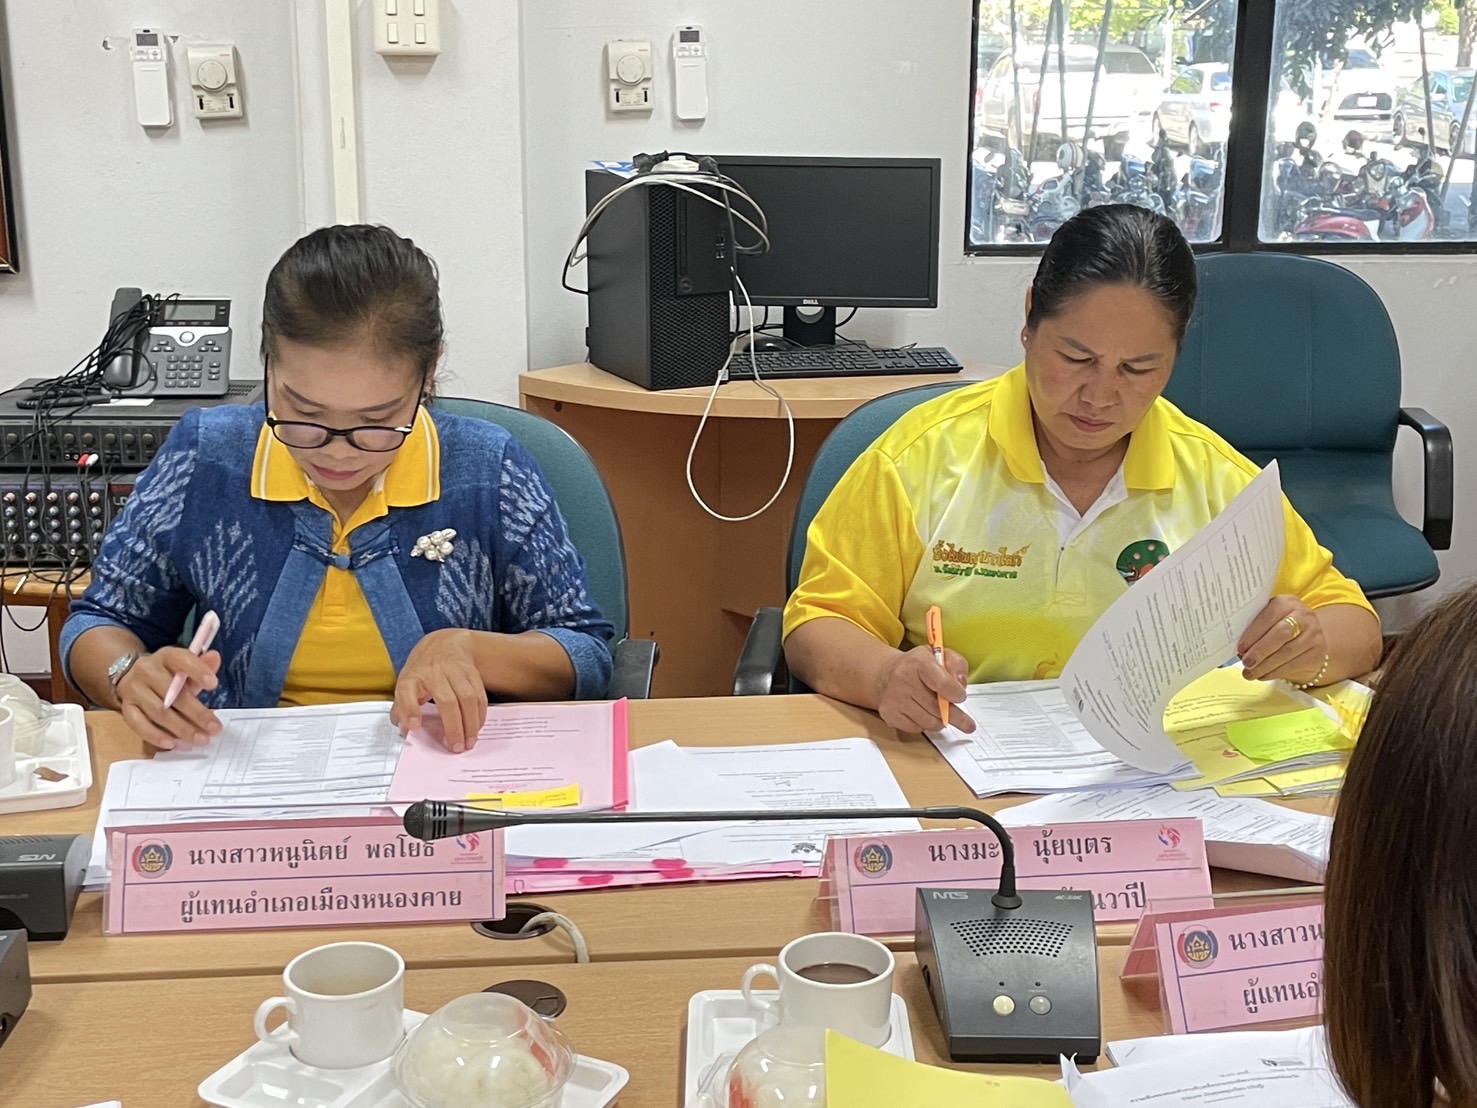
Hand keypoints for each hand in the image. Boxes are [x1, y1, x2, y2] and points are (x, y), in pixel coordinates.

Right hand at [117, 648, 222, 750]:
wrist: (133, 676)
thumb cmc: (168, 673)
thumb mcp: (185, 666)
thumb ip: (202, 665)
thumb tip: (215, 658)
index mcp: (166, 656)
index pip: (181, 660)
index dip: (198, 671)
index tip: (213, 685)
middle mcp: (147, 670)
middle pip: (173, 694)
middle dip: (197, 714)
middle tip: (214, 728)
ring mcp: (134, 690)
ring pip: (158, 712)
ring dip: (181, 729)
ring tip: (200, 739)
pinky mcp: (126, 707)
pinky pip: (138, 724)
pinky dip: (156, 735)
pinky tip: (172, 744)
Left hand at [392, 629, 488, 752]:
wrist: (445, 644)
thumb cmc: (423, 670)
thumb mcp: (406, 684)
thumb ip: (402, 708)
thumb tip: (405, 729)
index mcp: (413, 677)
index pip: (408, 691)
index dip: (410, 710)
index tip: (414, 727)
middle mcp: (434, 672)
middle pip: (447, 701)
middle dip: (453, 727)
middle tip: (455, 747)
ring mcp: (456, 671)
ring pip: (468, 698)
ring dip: (470, 723)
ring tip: (469, 741)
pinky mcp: (472, 673)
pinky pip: (480, 696)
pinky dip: (480, 715)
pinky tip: (476, 727)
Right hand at [876, 645, 974, 734]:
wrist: (886, 674)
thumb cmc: (917, 666)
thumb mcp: (940, 654)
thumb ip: (957, 665)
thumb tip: (961, 684)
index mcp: (918, 662)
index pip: (942, 683)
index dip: (955, 693)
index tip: (961, 697)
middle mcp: (903, 679)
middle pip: (936, 707)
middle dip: (956, 716)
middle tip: (967, 723)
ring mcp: (894, 698)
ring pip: (929, 722)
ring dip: (940, 721)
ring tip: (941, 713)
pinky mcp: (889, 714)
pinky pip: (916, 729)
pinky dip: (924, 724)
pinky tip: (923, 713)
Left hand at [1238, 595, 1326, 684]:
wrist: (1309, 639)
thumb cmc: (1279, 627)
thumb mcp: (1269, 620)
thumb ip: (1254, 626)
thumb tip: (1233, 645)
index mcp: (1287, 602)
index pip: (1269, 615)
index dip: (1253, 633)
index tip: (1240, 648)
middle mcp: (1303, 616)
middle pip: (1281, 633)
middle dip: (1260, 650)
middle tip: (1246, 662)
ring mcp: (1314, 634)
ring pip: (1288, 652)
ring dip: (1265, 665)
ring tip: (1249, 673)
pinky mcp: (1318, 653)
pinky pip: (1294, 664)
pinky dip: (1275, 672)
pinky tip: (1263, 675)